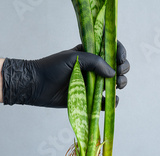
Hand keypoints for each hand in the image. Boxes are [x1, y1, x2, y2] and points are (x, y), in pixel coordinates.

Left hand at [2, 41, 129, 107]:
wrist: (36, 85)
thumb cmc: (52, 67)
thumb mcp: (73, 58)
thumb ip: (94, 62)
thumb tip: (113, 73)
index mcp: (90, 54)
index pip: (111, 50)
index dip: (120, 53)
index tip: (120, 58)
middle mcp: (93, 68)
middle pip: (116, 67)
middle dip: (123, 69)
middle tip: (120, 73)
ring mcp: (91, 84)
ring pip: (113, 84)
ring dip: (120, 84)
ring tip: (118, 86)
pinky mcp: (87, 99)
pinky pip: (104, 102)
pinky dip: (111, 102)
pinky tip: (113, 100)